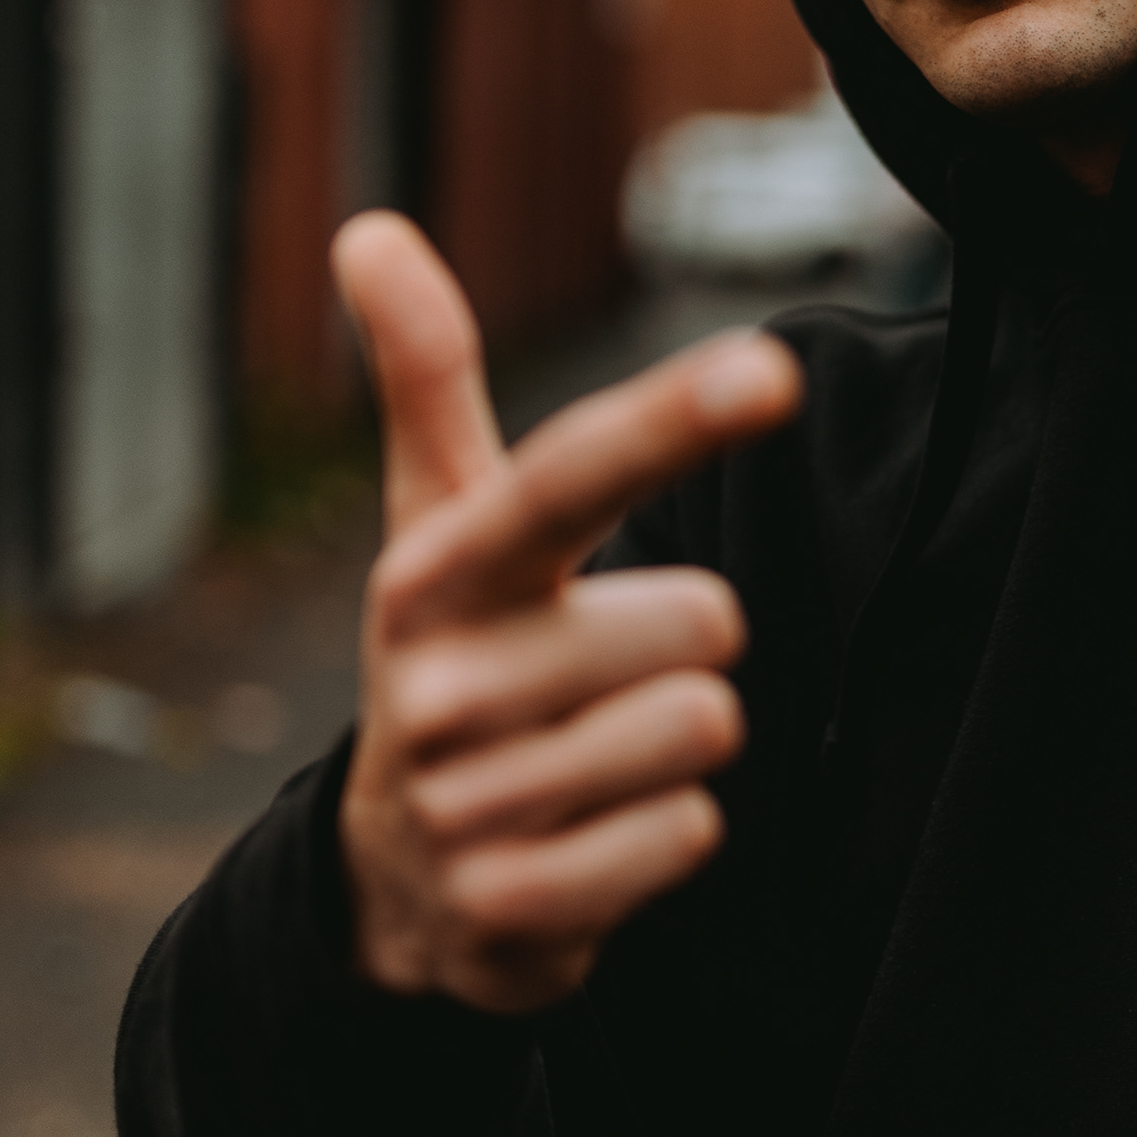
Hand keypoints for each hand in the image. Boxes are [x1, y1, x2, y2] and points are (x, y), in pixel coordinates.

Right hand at [331, 212, 801, 1011]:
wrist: (394, 879)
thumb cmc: (457, 658)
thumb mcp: (438, 525)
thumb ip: (427, 379)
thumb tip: (369, 227)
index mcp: (436, 572)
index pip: (570, 478)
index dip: (670, 424)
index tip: (768, 371)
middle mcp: (439, 683)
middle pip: (702, 623)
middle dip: (680, 651)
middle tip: (596, 680)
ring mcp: (468, 801)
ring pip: (703, 730)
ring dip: (675, 747)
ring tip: (589, 760)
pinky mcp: (509, 908)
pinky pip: (690, 836)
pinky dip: (667, 838)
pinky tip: (590, 839)